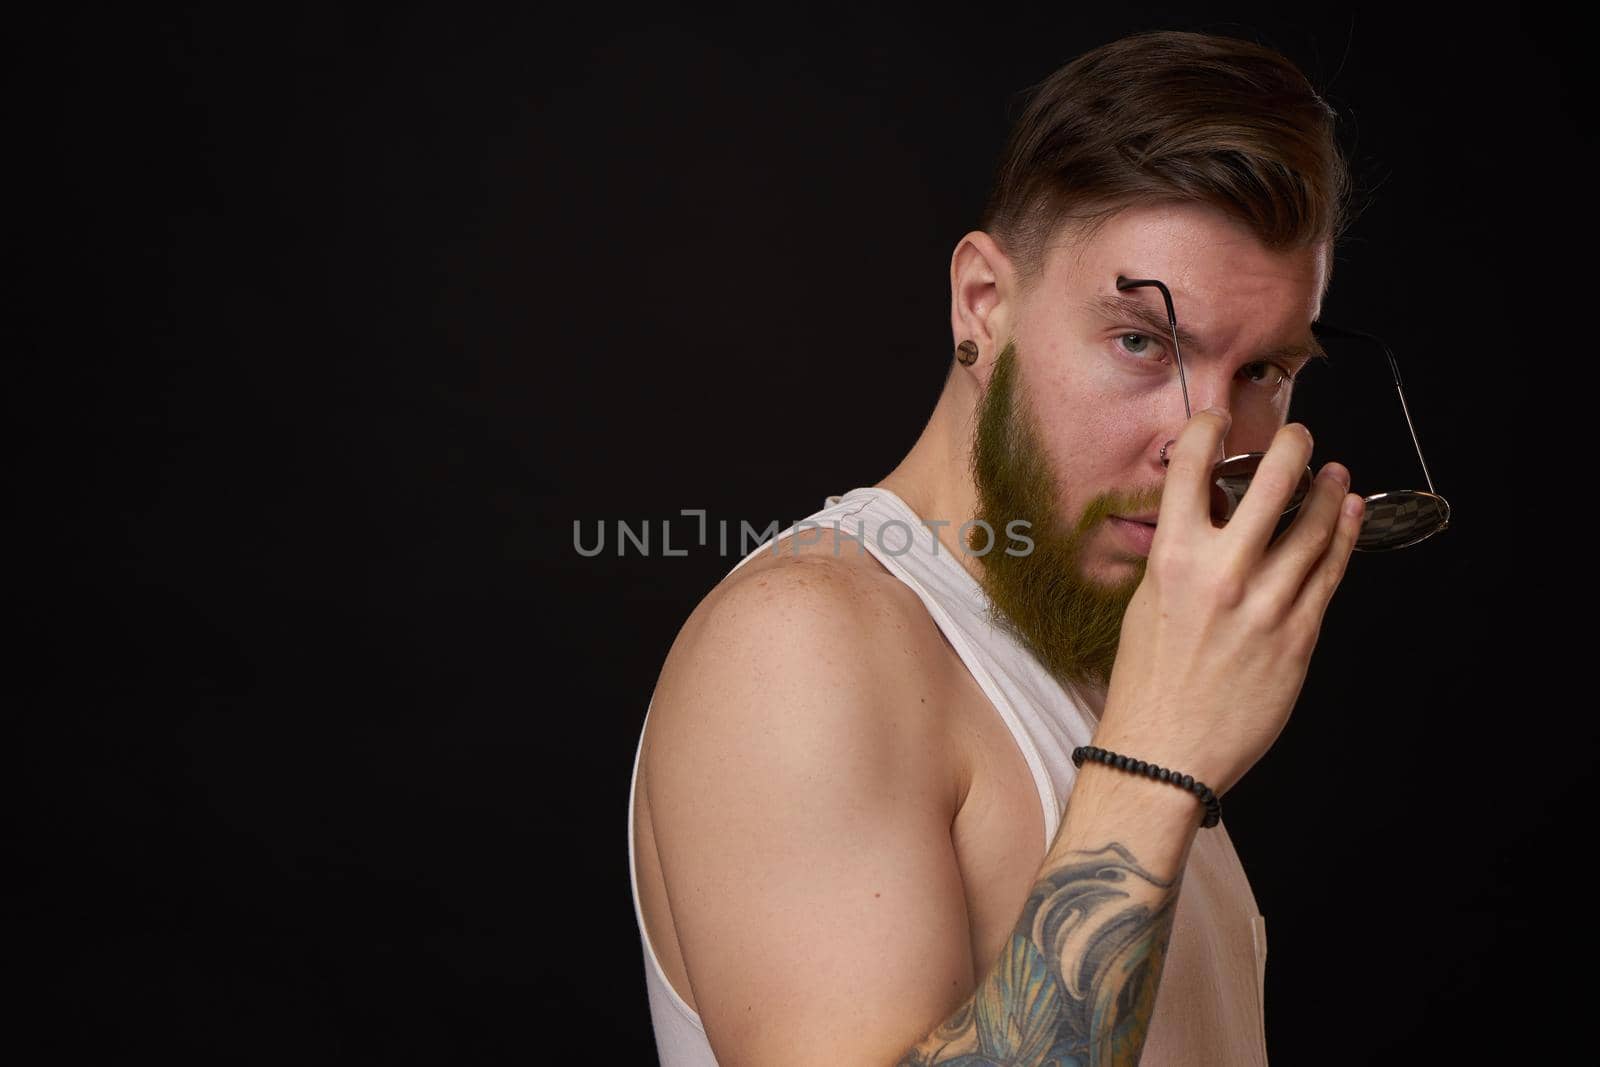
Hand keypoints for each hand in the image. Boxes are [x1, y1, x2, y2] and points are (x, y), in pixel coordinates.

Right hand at [1095, 408, 1364, 797]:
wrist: (1164, 753)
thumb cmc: (1147, 685)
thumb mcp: (1145, 605)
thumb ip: (1181, 560)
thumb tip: (1210, 524)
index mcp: (1172, 560)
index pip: (1192, 470)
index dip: (1208, 430)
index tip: (1217, 420)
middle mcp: (1223, 574)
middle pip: (1271, 484)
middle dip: (1291, 447)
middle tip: (1299, 435)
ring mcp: (1267, 604)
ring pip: (1313, 527)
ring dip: (1328, 491)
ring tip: (1334, 474)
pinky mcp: (1299, 636)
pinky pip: (1329, 573)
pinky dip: (1342, 537)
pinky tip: (1347, 515)